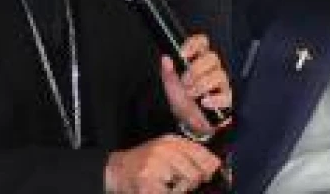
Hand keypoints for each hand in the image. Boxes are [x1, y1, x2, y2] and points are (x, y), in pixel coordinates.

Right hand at [105, 134, 220, 192]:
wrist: (116, 169)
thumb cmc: (146, 163)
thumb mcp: (167, 151)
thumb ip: (189, 155)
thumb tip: (214, 167)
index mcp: (172, 141)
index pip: (202, 154)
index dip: (210, 167)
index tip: (208, 175)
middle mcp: (165, 149)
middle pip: (197, 172)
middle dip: (193, 182)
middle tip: (180, 183)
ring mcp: (155, 165)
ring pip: (186, 183)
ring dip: (180, 189)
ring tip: (168, 186)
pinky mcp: (147, 182)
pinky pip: (171, 193)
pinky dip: (169, 193)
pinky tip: (159, 189)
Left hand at [161, 34, 231, 134]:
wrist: (190, 124)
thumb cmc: (183, 102)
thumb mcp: (172, 87)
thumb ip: (168, 73)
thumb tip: (166, 59)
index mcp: (199, 61)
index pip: (202, 42)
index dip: (194, 44)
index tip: (183, 54)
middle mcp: (212, 69)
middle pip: (212, 57)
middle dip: (195, 70)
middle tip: (185, 83)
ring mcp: (221, 83)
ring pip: (219, 75)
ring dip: (201, 85)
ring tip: (191, 94)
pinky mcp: (227, 98)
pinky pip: (225, 95)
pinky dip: (213, 99)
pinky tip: (204, 103)